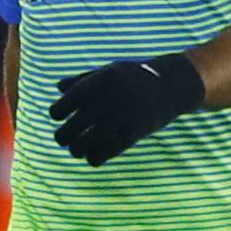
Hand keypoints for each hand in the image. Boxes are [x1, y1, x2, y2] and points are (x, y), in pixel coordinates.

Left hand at [49, 53, 204, 165]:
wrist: (174, 85)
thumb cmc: (135, 77)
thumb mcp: (111, 71)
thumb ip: (85, 79)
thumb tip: (59, 88)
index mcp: (105, 78)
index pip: (73, 98)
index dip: (59, 110)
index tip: (56, 117)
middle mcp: (115, 95)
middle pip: (80, 121)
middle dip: (64, 134)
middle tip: (60, 139)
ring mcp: (128, 113)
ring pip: (94, 138)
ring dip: (79, 149)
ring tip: (75, 151)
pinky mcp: (139, 129)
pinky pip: (113, 148)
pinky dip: (98, 156)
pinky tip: (92, 159)